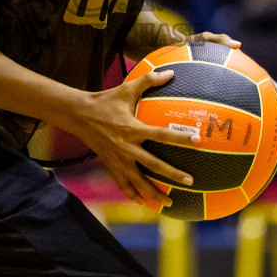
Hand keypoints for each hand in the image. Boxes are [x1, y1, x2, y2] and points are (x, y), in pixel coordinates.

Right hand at [64, 70, 197, 210]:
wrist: (79, 115)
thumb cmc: (105, 100)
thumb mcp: (126, 88)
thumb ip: (149, 80)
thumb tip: (170, 72)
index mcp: (133, 129)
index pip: (162, 135)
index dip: (180, 138)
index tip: (197, 141)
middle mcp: (127, 148)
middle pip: (154, 165)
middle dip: (173, 175)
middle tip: (190, 181)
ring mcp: (118, 159)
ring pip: (138, 182)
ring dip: (154, 193)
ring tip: (170, 204)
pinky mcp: (110, 165)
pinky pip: (123, 184)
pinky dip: (133, 195)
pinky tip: (143, 203)